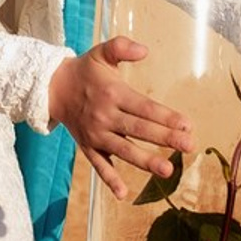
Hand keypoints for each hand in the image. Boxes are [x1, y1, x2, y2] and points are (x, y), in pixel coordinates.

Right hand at [50, 38, 195, 197]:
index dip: (166, 116)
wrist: (51, 88)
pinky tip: (124, 193)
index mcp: (112, 93)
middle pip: (139, 129)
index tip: (187, 124)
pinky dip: (109, 179)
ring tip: (168, 169)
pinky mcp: (88, 147)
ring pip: (123, 150)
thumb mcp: (101, 52)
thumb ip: (121, 47)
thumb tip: (145, 50)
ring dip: (145, 161)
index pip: (144, 107)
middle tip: (189, 145)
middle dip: (165, 138)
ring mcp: (96, 134)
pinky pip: (99, 165)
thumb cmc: (84, 70)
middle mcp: (105, 115)